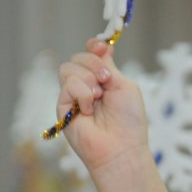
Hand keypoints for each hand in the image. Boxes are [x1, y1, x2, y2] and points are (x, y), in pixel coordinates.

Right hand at [57, 39, 150, 179]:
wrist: (121, 146)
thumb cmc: (128, 120)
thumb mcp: (124, 85)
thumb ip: (110, 65)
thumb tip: (103, 45)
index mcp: (103, 78)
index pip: (90, 53)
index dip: (93, 46)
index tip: (100, 47)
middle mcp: (86, 85)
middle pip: (78, 57)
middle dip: (94, 63)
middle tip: (107, 80)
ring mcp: (73, 96)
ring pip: (68, 68)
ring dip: (88, 79)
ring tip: (99, 97)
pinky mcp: (62, 107)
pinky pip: (67, 86)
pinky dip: (82, 94)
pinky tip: (89, 110)